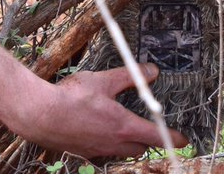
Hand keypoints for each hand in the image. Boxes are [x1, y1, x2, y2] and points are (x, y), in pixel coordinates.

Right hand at [6, 64, 188, 158]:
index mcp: (124, 127)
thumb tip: (151, 70)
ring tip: (123, 128)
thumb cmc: (71, 97)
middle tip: (149, 127)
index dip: (173, 137)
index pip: (157, 136)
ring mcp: (99, 150)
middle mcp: (114, 143)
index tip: (183, 139)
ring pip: (122, 151)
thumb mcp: (103, 80)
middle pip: (140, 147)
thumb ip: (130, 76)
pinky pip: (104, 151)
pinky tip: (98, 130)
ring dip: (128, 142)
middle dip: (148, 139)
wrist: (40, 115)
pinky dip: (108, 143)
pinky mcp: (84, 152)